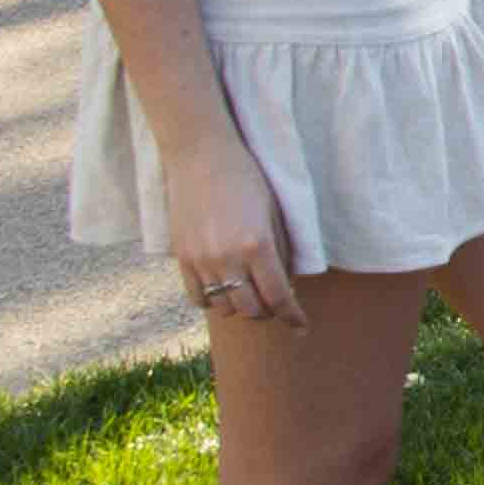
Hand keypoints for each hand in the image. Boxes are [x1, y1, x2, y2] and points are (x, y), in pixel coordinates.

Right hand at [165, 143, 302, 329]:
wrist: (201, 156)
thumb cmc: (247, 178)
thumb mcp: (275, 213)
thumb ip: (282, 252)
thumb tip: (287, 285)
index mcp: (258, 246)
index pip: (279, 297)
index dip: (293, 317)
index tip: (301, 328)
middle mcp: (228, 259)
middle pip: (251, 309)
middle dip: (269, 313)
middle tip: (277, 305)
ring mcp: (201, 261)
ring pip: (224, 308)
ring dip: (241, 308)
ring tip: (251, 295)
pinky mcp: (181, 258)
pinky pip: (197, 298)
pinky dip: (214, 302)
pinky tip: (224, 292)